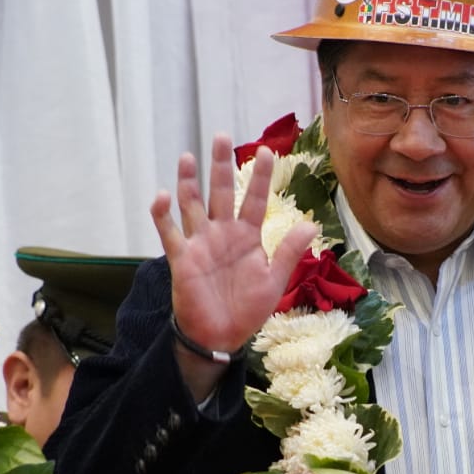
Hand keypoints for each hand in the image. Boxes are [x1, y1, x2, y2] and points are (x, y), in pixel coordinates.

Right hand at [150, 136, 315, 395]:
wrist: (221, 337)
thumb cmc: (248, 309)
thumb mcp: (274, 280)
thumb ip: (289, 251)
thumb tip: (311, 223)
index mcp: (247, 236)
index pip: (255, 199)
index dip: (260, 176)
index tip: (266, 151)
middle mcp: (222, 233)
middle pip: (221, 192)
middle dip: (221, 165)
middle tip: (221, 136)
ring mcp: (200, 243)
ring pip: (193, 205)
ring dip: (189, 182)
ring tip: (189, 156)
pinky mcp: (182, 258)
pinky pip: (170, 233)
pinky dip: (163, 215)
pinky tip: (161, 196)